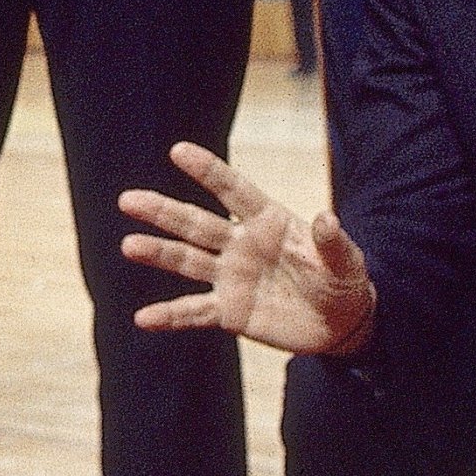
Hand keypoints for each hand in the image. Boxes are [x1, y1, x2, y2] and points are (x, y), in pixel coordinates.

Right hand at [119, 142, 374, 355]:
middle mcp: (241, 244)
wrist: (339, 324)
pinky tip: (143, 318)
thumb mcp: (347, 263)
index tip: (178, 150)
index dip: (208, 171)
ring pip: (187, 262)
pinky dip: (169, 316)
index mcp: (268, 222)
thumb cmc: (343, 282)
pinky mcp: (228, 312)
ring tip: (129, 246)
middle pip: (196, 223)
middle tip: (128, 199)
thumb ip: (333, 243)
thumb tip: (326, 218)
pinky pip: (193, 312)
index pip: (233, 191)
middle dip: (163, 211)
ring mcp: (231, 277)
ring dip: (158, 254)